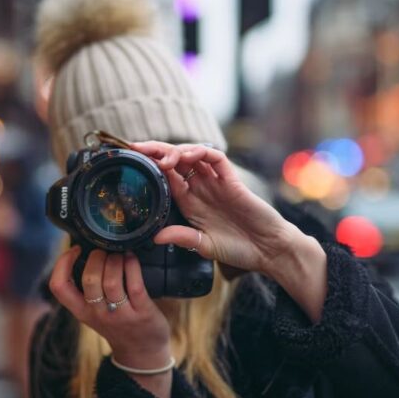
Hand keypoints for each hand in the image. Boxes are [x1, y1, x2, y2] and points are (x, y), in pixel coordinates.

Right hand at [48, 247, 172, 397]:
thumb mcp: (93, 313)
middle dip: (96, 256)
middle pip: (89, 279)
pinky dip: (132, 265)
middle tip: (103, 250)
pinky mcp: (141, 312)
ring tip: (118, 254)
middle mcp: (98, 313)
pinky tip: (131, 258)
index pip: (59, 287)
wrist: (142, 353)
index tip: (75, 249)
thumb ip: (87, 290)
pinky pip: (134, 284)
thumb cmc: (117, 326)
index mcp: (81, 311)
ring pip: (112, 280)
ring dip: (115, 259)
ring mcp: (120, 314)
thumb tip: (85, 252)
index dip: (62, 263)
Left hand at [132, 141, 303, 273]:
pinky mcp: (232, 179)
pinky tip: (189, 155)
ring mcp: (215, 181)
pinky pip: (216, 158)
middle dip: (155, 151)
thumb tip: (155, 237)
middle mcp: (200, 188)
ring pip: (192, 155)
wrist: (268, 250)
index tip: (130, 162)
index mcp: (189, 201)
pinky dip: (201, 152)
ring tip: (161, 157)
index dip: (148, 167)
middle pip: (174, 161)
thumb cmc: (237, 249)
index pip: (165, 177)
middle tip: (136, 147)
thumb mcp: (203, 245)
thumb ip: (181, 237)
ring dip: (175, 151)